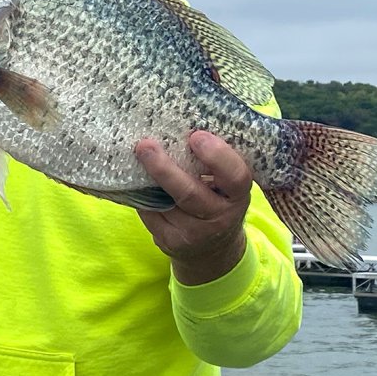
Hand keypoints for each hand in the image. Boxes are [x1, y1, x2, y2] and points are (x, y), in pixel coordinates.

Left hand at [134, 131, 251, 284]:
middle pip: (189, 193)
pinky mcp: (171, 242)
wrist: (213, 249)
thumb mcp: (226, 184)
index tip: (196, 136)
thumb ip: (213, 163)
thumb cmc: (217, 200)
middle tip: (145, 145)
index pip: (235, 176)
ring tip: (138, 155)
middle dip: (164, 168)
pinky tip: (139, 181)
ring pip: (163, 202)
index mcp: (238, 195)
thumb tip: (178, 125)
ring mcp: (195, 234)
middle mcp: (220, 217)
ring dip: (147, 179)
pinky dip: (142, 195)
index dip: (217, 156)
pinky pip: (151, 214)